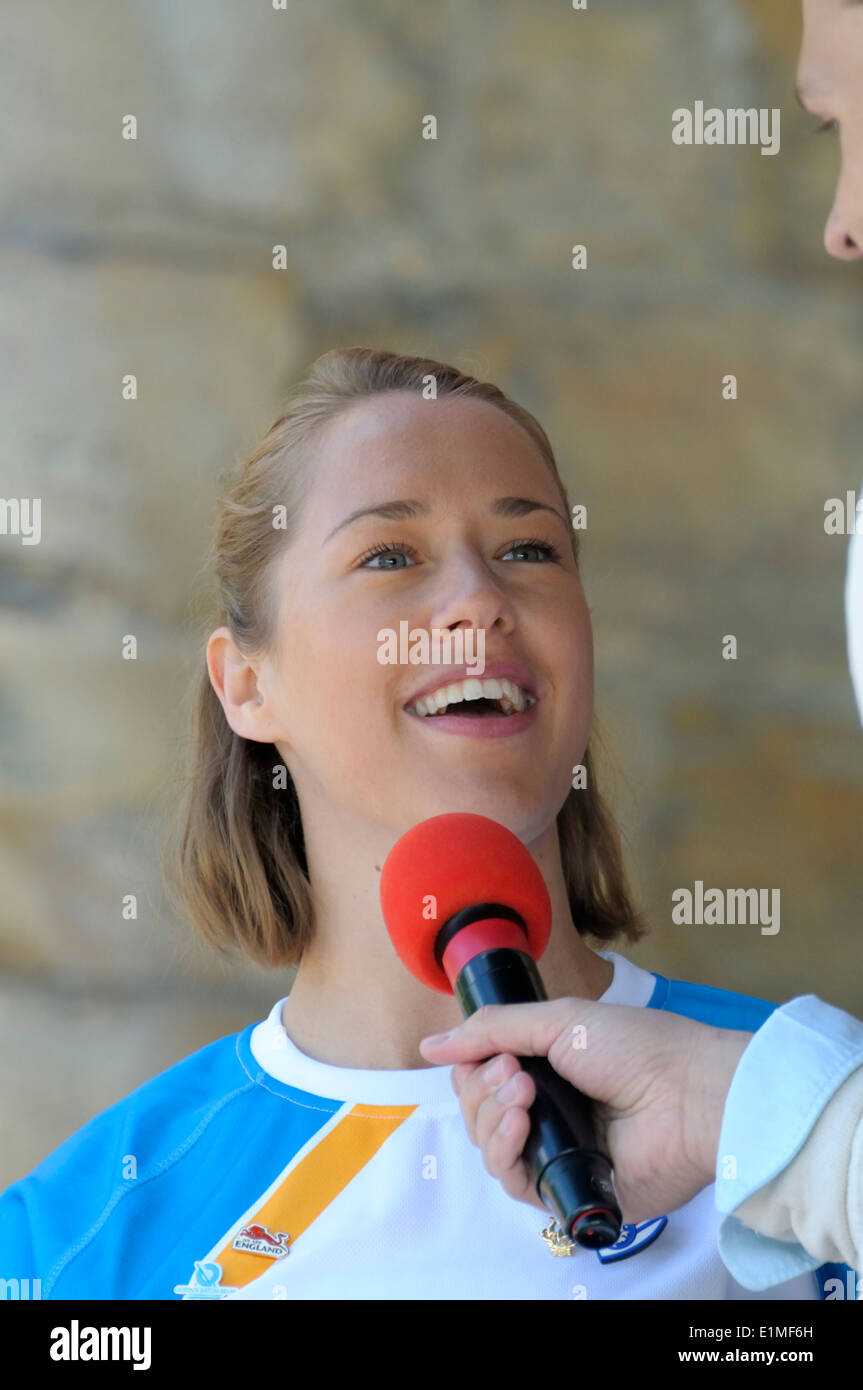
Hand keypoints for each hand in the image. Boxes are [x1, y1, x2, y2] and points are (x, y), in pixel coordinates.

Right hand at [418, 999, 751, 1226]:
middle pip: (478, 1111)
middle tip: (517, 1073)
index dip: (474, 1066)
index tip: (492, 1053)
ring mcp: (556, 1150)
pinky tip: (522, 1124)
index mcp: (547, 1067)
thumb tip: (429, 1045)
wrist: (688, 1096)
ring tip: (526, 1094)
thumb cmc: (635, 1048)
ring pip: (489, 1146)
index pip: (482, 1075)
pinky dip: (506, 1150)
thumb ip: (491, 1029)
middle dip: (484, 1089)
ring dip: (492, 1116)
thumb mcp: (560, 1020)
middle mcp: (548, 1110)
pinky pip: (512, 1180)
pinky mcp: (566, 1189)